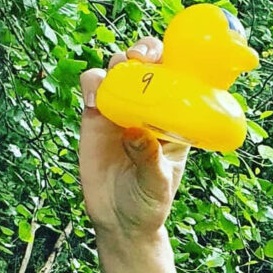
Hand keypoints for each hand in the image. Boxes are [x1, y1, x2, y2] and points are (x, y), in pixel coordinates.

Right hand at [78, 36, 189, 237]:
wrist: (119, 221)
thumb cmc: (149, 202)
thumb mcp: (158, 184)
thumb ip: (150, 160)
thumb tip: (137, 134)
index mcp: (174, 120)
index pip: (179, 80)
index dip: (176, 61)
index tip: (170, 60)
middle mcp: (149, 109)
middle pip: (148, 65)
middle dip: (145, 51)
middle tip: (140, 59)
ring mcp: (122, 110)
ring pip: (119, 69)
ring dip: (119, 64)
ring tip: (120, 75)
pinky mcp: (95, 117)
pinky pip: (92, 87)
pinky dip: (92, 84)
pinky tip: (95, 101)